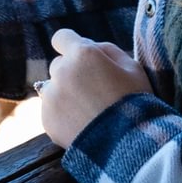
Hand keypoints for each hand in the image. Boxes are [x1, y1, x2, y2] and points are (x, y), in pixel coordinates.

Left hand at [40, 29, 149, 149]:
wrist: (127, 144)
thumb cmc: (134, 102)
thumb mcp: (133, 68)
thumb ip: (108, 50)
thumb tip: (91, 46)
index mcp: (82, 54)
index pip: (62, 38)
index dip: (71, 45)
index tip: (79, 57)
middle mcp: (61, 72)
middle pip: (59, 64)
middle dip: (73, 72)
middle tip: (93, 91)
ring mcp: (51, 96)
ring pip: (53, 88)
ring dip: (65, 94)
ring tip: (88, 110)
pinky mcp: (46, 119)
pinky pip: (51, 110)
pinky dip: (63, 115)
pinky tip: (83, 124)